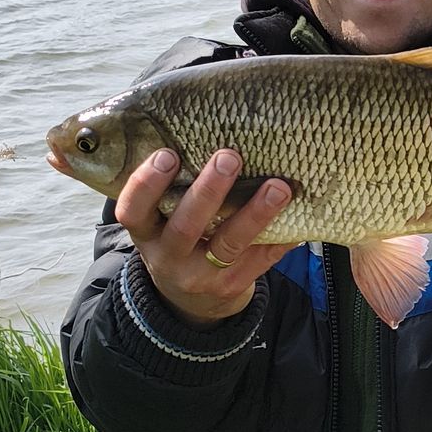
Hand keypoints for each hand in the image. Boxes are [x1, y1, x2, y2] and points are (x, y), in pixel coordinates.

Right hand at [114, 148, 296, 326]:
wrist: (192, 299)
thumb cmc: (179, 237)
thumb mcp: (163, 220)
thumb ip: (175, 188)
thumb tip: (210, 132)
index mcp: (147, 233)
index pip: (133, 211)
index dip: (147, 184)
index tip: (168, 154)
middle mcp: (168, 258)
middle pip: (185, 227)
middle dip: (208, 191)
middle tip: (229, 157)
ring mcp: (200, 276)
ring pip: (228, 245)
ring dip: (255, 214)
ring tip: (278, 187)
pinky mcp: (231, 286)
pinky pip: (259, 261)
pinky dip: (279, 238)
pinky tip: (298, 218)